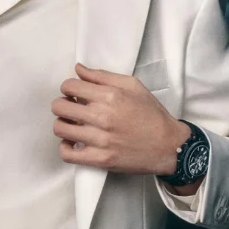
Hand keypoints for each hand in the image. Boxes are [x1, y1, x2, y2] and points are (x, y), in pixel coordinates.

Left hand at [52, 62, 186, 174]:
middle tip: (72, 107)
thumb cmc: (152, 113)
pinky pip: (68, 154)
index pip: (69, 86)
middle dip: (62, 104)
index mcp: (110, 96)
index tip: (74, 93)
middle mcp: (102, 117)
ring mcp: (100, 140)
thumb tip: (78, 69)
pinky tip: (73, 142)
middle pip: (59, 106)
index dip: (68, 87)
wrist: (169, 146)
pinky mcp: (100, 159)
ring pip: (60, 128)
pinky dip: (65, 147)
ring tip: (73, 124)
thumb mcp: (132, 86)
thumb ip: (102, 75)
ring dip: (63, 124)